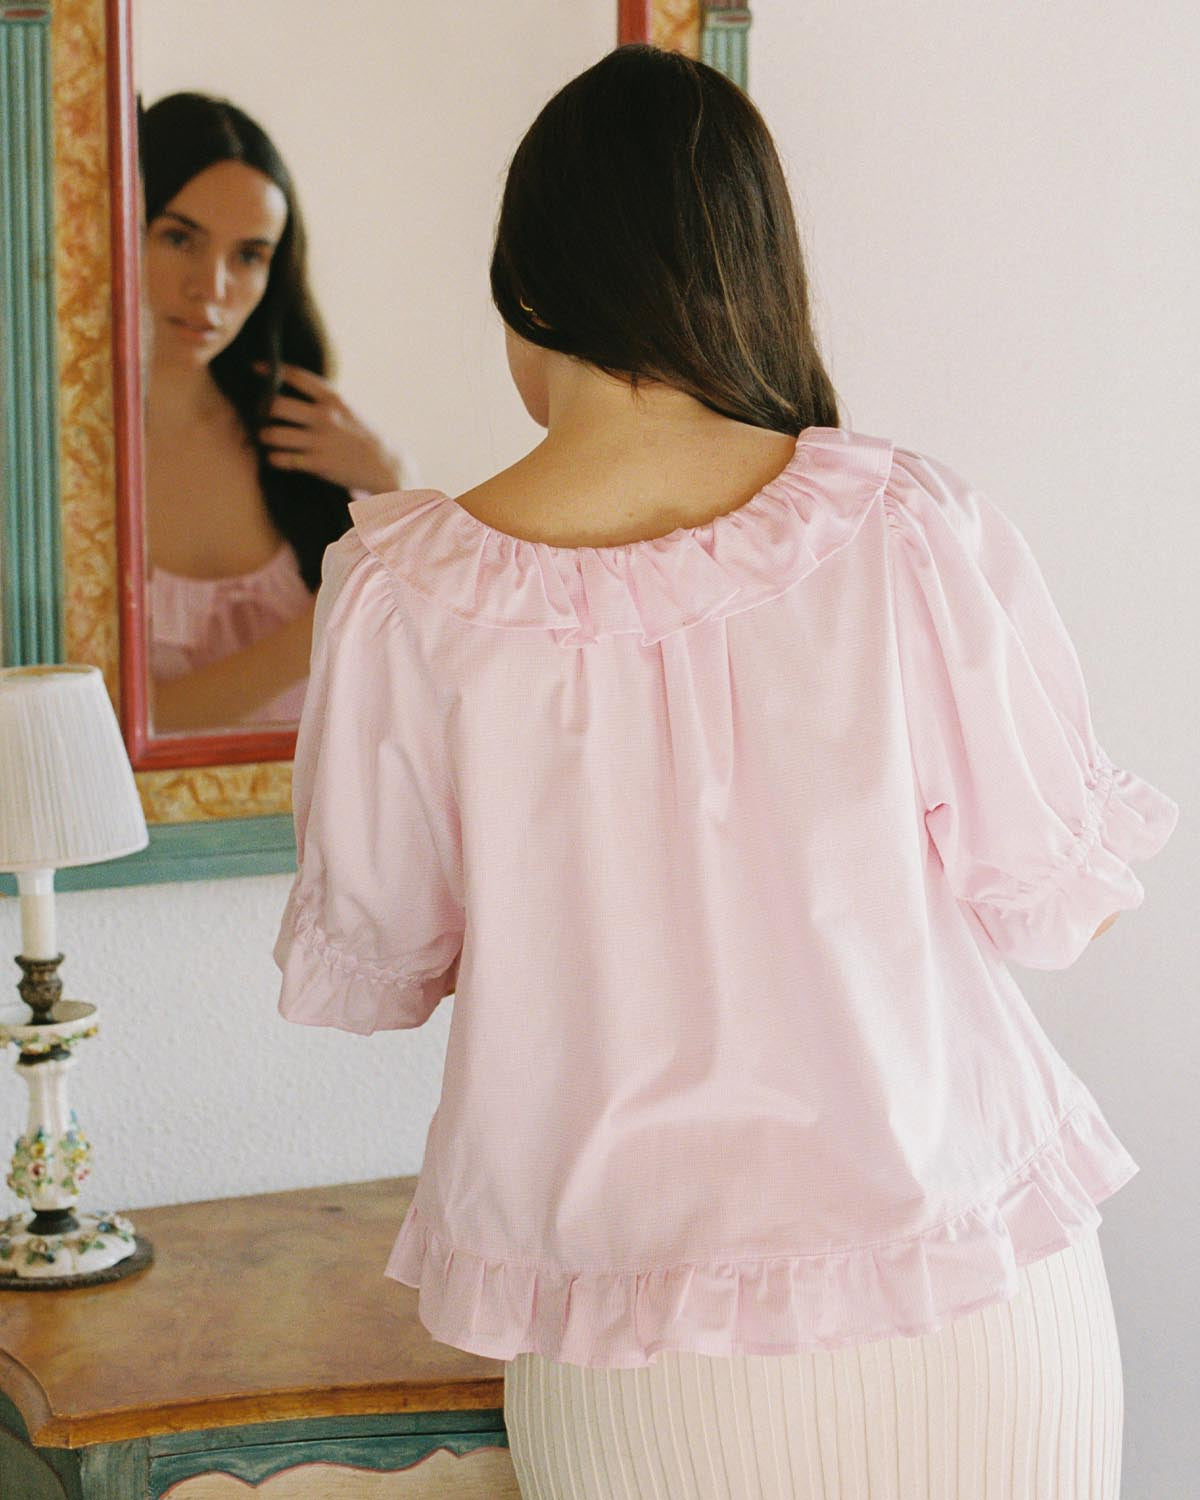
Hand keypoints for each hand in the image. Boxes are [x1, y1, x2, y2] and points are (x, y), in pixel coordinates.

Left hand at [255, 361, 403, 493]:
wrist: (385, 465)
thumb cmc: (362, 436)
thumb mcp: (347, 410)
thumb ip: (323, 400)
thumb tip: (292, 388)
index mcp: (332, 399)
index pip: (296, 377)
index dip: (273, 370)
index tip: (256, 368)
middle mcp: (325, 417)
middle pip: (277, 405)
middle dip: (262, 410)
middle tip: (260, 414)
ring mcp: (320, 441)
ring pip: (274, 434)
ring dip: (265, 435)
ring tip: (265, 437)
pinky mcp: (318, 464)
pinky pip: (283, 459)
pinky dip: (274, 458)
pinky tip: (275, 458)